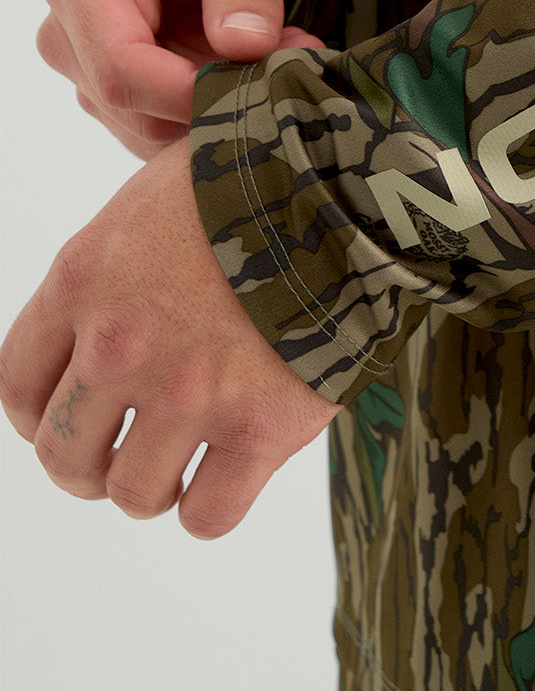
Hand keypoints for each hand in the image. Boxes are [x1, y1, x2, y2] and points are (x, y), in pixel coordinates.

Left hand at [0, 140, 339, 537]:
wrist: (346, 185)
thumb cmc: (253, 175)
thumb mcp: (149, 199)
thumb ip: (111, 269)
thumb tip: (107, 316)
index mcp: (82, 283)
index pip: (20, 386)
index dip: (39, 417)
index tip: (66, 420)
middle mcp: (121, 347)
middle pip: (64, 453)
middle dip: (86, 465)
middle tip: (120, 455)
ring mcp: (189, 394)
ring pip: (132, 493)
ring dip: (152, 487)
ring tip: (182, 466)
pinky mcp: (260, 428)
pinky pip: (208, 515)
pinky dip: (210, 509)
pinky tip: (228, 476)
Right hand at [36, 0, 324, 160]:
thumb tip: (242, 45)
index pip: (120, 67)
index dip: (190, 93)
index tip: (262, 83)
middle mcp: (71, 28)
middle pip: (132, 107)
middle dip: (217, 98)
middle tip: (292, 61)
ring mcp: (94, 66)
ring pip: (152, 129)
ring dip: (225, 107)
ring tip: (284, 55)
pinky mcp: (127, 93)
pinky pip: (168, 131)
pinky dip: (221, 112)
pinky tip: (260, 72)